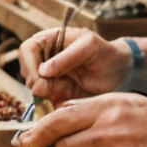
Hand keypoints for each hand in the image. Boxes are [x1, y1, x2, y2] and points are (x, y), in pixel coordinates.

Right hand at [19, 28, 133, 104]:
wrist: (120, 73)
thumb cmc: (107, 53)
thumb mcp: (90, 47)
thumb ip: (68, 56)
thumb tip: (43, 70)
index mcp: (50, 41)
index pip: (27, 50)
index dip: (29, 63)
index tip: (40, 77)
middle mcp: (46, 59)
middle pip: (26, 71)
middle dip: (35, 82)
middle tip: (48, 89)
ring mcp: (50, 78)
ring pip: (34, 88)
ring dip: (44, 94)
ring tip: (63, 93)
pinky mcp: (56, 94)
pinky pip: (45, 101)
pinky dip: (50, 105)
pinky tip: (64, 102)